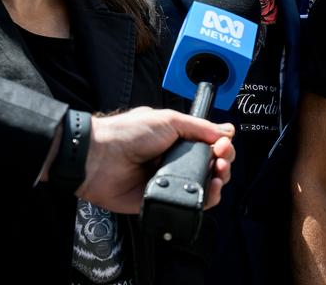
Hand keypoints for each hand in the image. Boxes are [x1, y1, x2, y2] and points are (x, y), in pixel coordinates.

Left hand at [75, 107, 236, 213]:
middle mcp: (175, 161)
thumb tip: (227, 131)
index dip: (222, 146)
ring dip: (218, 181)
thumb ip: (199, 127)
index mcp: (177, 140)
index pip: (209, 145)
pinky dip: (204, 200)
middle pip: (211, 166)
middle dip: (223, 164)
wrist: (98, 157)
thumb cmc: (126, 133)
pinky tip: (209, 191)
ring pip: (203, 186)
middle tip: (221, 161)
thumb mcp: (168, 120)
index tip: (223, 146)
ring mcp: (169, 182)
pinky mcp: (162, 200)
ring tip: (218, 176)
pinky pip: (188, 204)